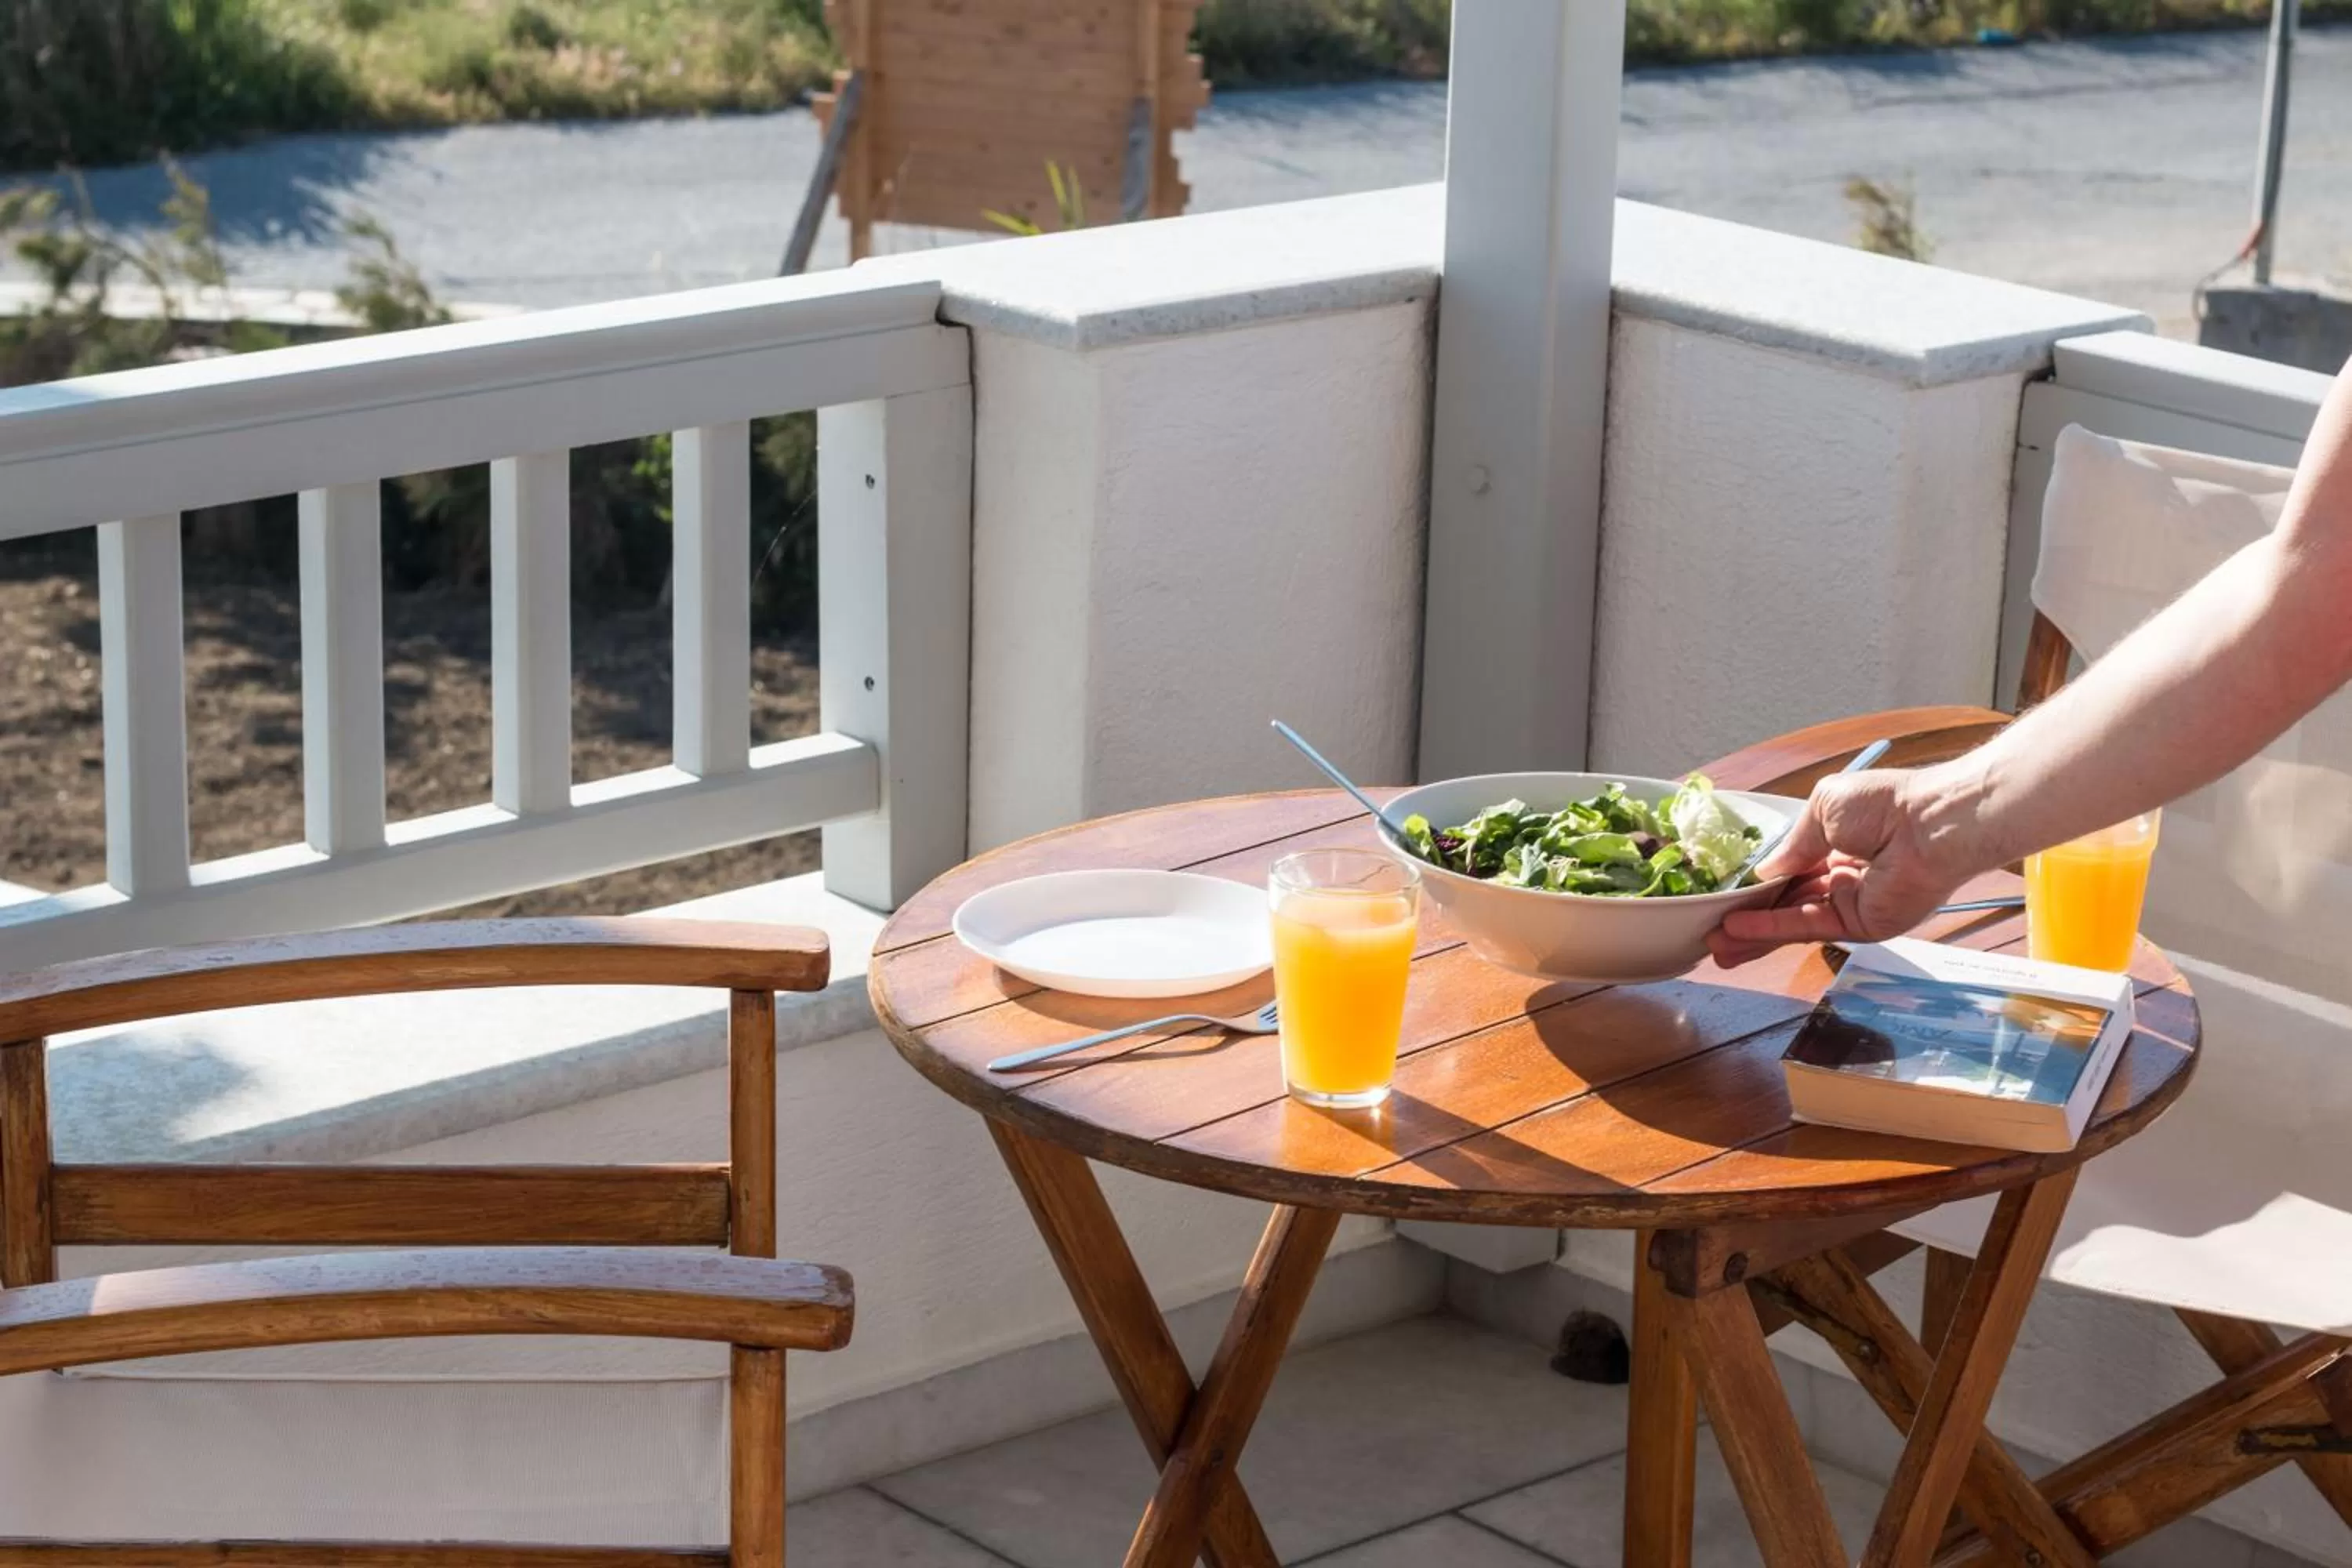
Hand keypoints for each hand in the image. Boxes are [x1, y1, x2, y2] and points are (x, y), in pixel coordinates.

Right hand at [1707, 767, 1975, 966]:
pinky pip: (1808, 927)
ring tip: (1714, 944)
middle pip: (1785, 902)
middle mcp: (1840, 875)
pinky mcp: (1859, 926)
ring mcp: (1849, 904)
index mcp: (1836, 842)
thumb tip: (1764, 872)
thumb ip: (1793, 845)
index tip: (1724, 893)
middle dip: (1748, 916)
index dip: (1757, 883)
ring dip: (1752, 932)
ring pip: (1791, 921)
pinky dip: (1772, 929)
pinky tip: (1739, 931)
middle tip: (1710, 930)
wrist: (1929, 826)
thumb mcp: (1822, 808)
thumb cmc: (1882, 805)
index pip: (1789, 869)